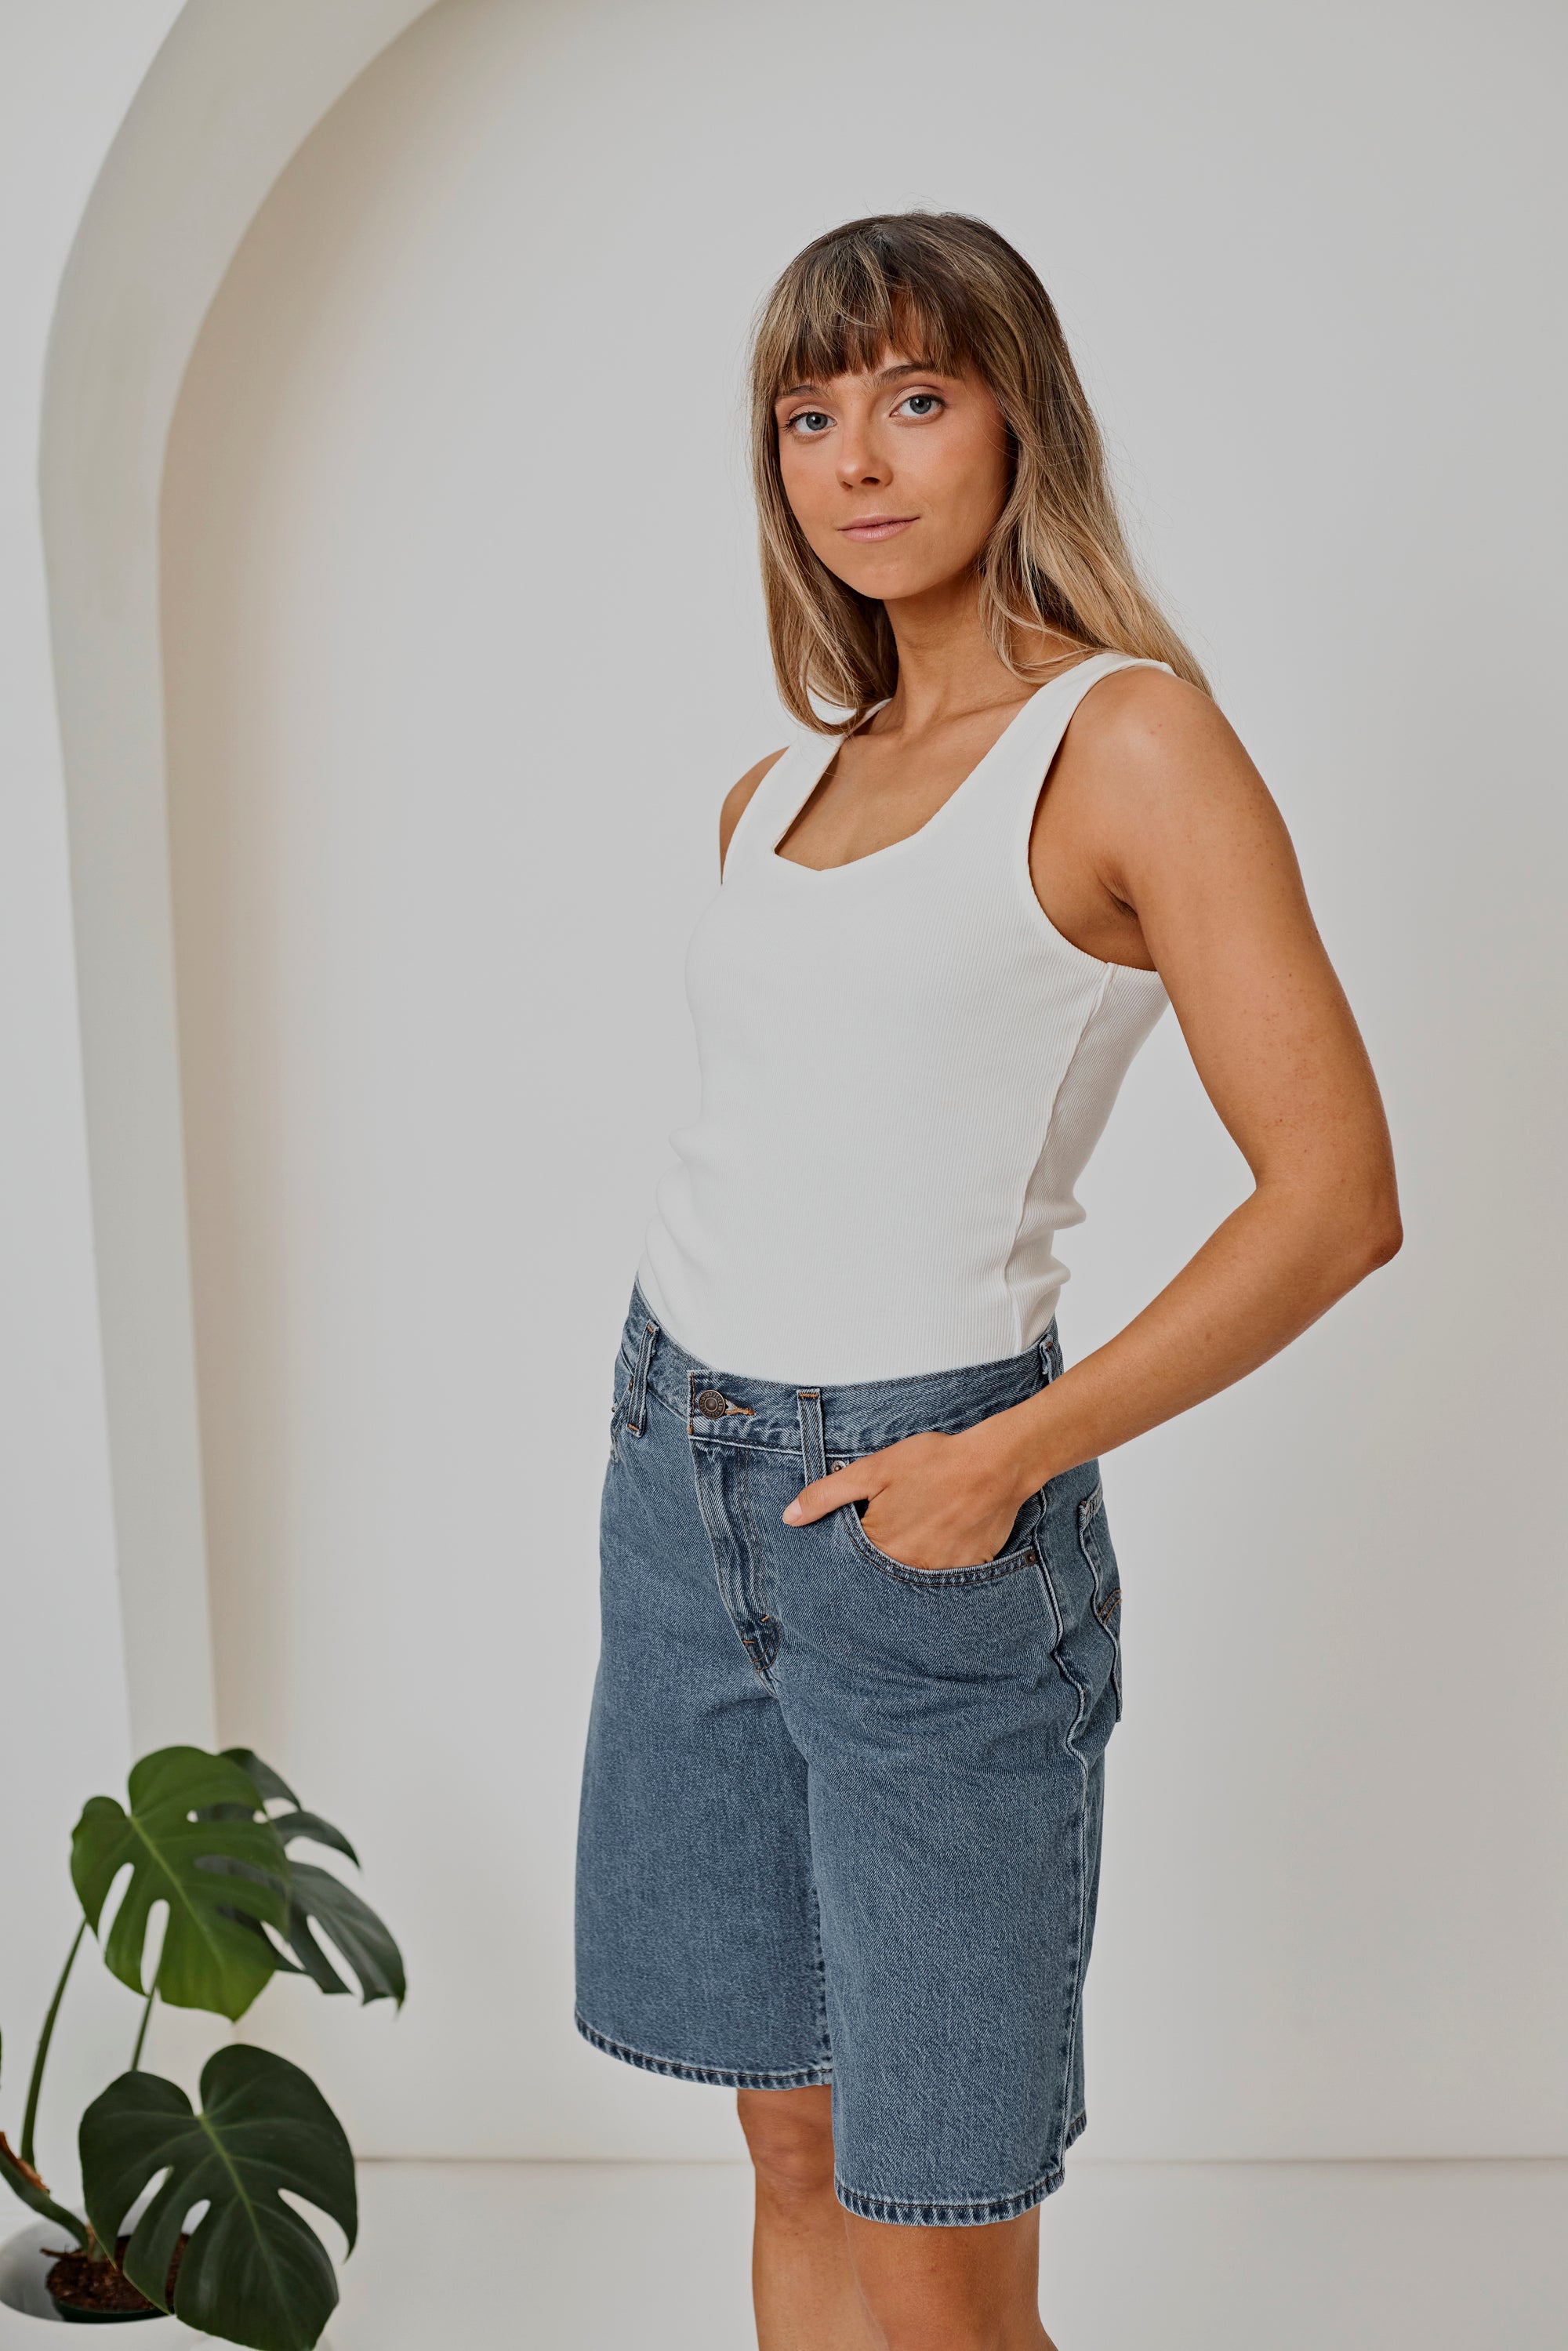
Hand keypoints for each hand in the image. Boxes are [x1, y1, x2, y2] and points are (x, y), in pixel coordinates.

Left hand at [781, 1427, 1027, 1571]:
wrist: (996, 1464)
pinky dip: (941, 1557)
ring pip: (913, 1573)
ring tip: (924, 1526)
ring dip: (911, 1557)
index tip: (864, 1526)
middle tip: (900, 1523)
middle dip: (883, 1552)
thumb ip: (827, 1495)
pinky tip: (947, 1532)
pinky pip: (945, 1575)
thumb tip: (790, 1517)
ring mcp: (940, 1574)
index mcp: (880, 1546)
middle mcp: (907, 1569)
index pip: (851, 1560)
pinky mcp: (968, 1570)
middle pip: (882, 1570)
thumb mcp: (872, 1470)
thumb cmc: (933, 1463)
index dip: (853, 1543)